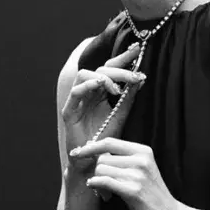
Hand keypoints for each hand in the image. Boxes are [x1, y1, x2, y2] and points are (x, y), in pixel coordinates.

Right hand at [62, 43, 146, 187]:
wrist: (94, 161)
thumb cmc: (106, 139)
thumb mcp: (122, 115)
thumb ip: (129, 97)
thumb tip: (140, 78)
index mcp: (101, 91)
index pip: (111, 68)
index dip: (122, 58)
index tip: (137, 49)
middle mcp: (88, 93)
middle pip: (100, 69)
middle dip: (118, 68)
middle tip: (134, 75)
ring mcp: (77, 101)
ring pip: (85, 75)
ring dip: (102, 76)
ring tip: (116, 86)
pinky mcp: (69, 111)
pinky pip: (75, 92)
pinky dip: (87, 85)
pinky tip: (100, 86)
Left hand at [69, 137, 184, 209]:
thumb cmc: (151, 194)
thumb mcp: (142, 169)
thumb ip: (123, 159)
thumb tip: (93, 152)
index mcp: (143, 151)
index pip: (109, 142)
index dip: (90, 146)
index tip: (76, 153)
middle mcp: (141, 160)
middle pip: (102, 158)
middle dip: (96, 172)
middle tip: (101, 186)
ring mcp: (138, 175)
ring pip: (101, 170)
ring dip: (97, 183)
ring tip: (106, 194)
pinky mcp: (133, 190)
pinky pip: (104, 182)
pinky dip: (96, 186)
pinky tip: (100, 193)